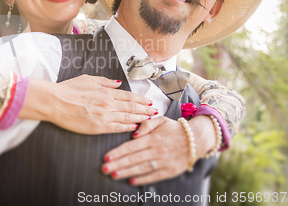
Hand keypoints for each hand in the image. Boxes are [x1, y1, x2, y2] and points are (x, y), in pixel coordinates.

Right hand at [20, 75, 156, 134]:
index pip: (129, 97)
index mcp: (105, 92)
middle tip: (155, 112)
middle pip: (132, 108)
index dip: (141, 100)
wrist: (55, 102)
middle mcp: (108, 104)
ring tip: (150, 120)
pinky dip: (127, 128)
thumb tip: (118, 83)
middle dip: (145, 110)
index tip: (149, 102)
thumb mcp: (88, 79)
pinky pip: (117, 128)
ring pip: (127, 119)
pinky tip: (134, 128)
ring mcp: (103, 117)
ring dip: (140, 119)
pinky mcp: (97, 127)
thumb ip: (105, 82)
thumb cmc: (68, 90)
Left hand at [101, 115, 215, 184]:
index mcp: (153, 138)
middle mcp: (157, 150)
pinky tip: (132, 181)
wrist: (196, 139)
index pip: (131, 146)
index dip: (118, 152)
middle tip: (104, 169)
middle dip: (118, 164)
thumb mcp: (160, 120)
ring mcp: (163, 162)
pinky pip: (154, 176)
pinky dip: (143, 180)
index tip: (106, 157)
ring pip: (141, 168)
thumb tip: (134, 134)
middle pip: (133, 159)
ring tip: (114, 175)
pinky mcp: (170, 171)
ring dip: (127, 173)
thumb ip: (146, 124)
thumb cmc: (174, 128)